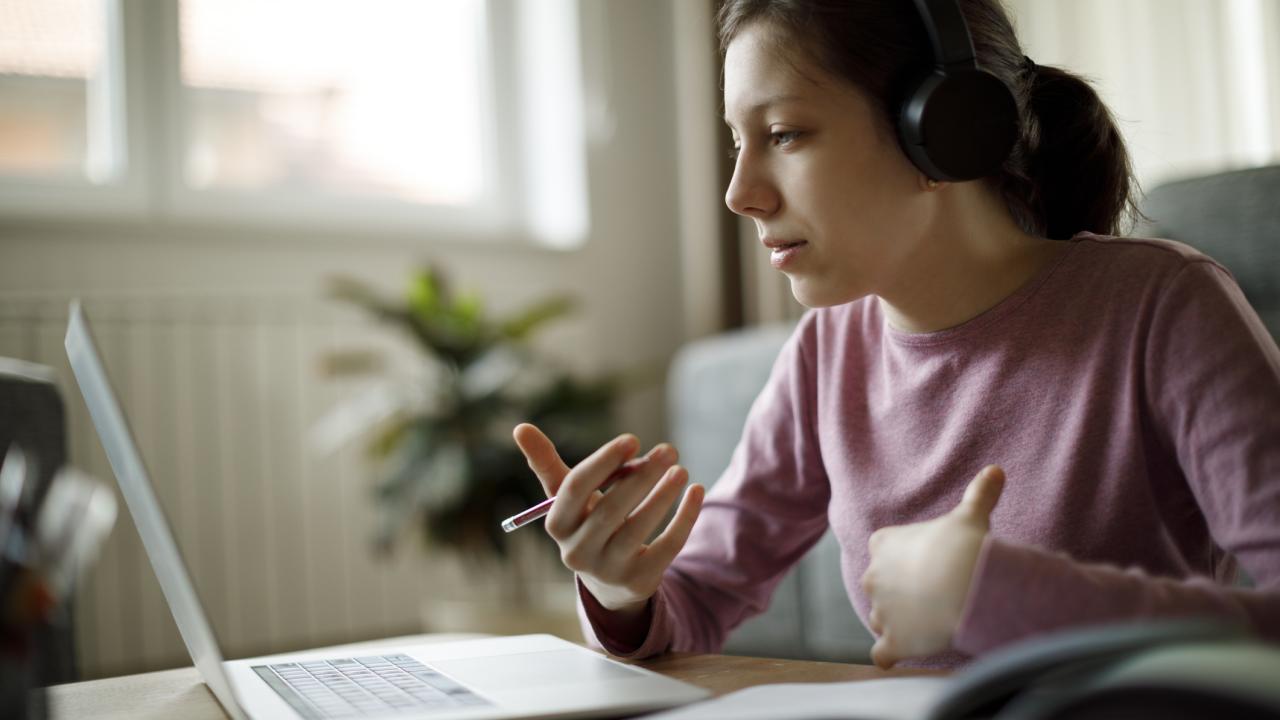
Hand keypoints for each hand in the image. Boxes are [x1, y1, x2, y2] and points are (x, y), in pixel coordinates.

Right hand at [512, 423, 704, 616]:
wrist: (608, 579)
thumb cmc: (586, 522)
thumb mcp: (567, 496)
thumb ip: (546, 463)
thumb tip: (519, 427)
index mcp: (557, 524)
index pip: (575, 489)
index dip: (603, 462)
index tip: (632, 439)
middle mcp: (577, 552)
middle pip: (609, 510)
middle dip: (641, 477)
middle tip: (669, 449)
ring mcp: (608, 570)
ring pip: (639, 529)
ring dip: (663, 495)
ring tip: (680, 469)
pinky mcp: (639, 582)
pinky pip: (667, 547)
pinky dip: (685, 517)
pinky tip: (696, 491)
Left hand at [861, 465, 1004, 668]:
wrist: (964, 586)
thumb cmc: (963, 547)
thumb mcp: (970, 515)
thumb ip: (980, 494)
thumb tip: (996, 470)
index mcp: (884, 544)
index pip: (882, 547)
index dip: (900, 556)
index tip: (924, 560)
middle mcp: (873, 577)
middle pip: (878, 585)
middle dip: (896, 591)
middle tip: (929, 595)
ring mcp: (880, 611)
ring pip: (880, 618)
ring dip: (895, 623)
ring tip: (925, 624)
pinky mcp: (891, 641)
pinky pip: (881, 654)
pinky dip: (888, 655)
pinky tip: (900, 655)